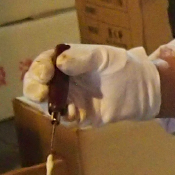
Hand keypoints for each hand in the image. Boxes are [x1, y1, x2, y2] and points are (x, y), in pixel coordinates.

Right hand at [22, 43, 162, 126]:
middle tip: (41, 92)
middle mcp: (62, 80)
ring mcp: (68, 98)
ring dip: (45, 104)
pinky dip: (64, 116)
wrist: (141, 89)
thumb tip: (59, 63)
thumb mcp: (103, 57)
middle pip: (36, 84)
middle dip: (34, 88)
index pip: (42, 63)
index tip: (45, 72)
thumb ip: (81, 59)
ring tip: (55, 104)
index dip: (39, 68)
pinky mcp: (77, 115)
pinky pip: (63, 118)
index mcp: (65, 61)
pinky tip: (74, 113)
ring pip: (45, 102)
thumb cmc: (121, 66)